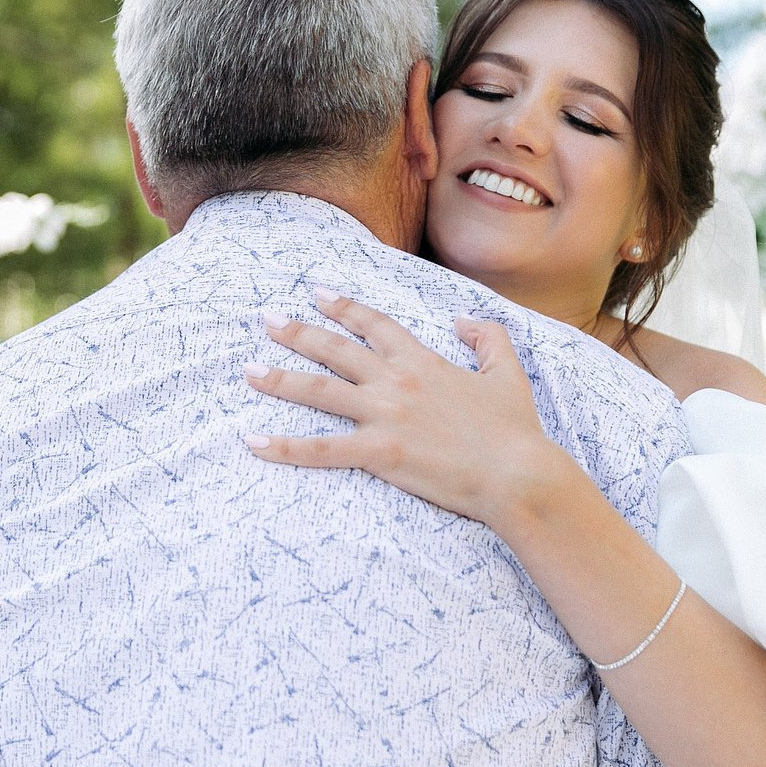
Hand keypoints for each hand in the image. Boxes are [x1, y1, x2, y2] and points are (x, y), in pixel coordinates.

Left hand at [243, 289, 586, 525]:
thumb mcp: (508, 373)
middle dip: (298, 332)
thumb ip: (487, 337)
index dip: (344, 306)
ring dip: (279, 379)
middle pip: (336, 350)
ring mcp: (384, 415)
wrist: (517, 474)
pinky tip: (253, 443)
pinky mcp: (379, 453)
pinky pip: (321, 449)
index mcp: (423, 361)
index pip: (375, 324)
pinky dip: (284, 447)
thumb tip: (464, 318)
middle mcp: (397, 381)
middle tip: (266, 319)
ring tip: (247, 370)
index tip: (318, 293)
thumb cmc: (515, 430)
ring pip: (319, 390)